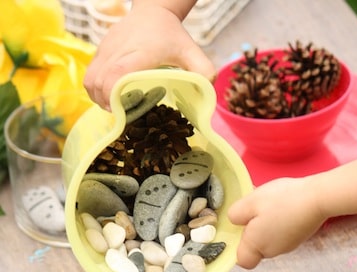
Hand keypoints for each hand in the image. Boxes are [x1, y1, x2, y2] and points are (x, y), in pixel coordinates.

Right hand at [84, 4, 214, 109]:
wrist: (153, 12)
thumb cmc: (172, 36)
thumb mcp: (192, 51)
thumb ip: (203, 71)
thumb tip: (207, 92)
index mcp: (140, 52)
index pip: (116, 75)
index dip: (113, 96)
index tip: (120, 111)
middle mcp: (119, 50)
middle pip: (99, 82)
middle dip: (106, 104)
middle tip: (120, 114)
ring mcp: (106, 50)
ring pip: (90, 80)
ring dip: (98, 99)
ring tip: (113, 107)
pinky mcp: (99, 52)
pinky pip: (89, 76)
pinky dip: (95, 90)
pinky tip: (108, 97)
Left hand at [228, 177, 324, 268]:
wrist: (319, 198)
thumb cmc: (282, 200)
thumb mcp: (250, 202)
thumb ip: (235, 215)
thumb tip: (234, 220)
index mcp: (256, 246)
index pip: (241, 260)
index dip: (236, 247)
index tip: (238, 228)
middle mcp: (272, 251)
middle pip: (255, 248)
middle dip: (251, 230)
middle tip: (255, 209)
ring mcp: (288, 246)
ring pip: (268, 238)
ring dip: (265, 224)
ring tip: (270, 204)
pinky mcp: (299, 237)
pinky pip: (281, 232)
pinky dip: (279, 221)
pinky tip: (284, 205)